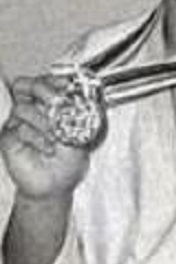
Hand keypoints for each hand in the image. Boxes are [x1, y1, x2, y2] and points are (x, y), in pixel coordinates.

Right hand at [0, 75, 88, 198]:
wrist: (56, 185)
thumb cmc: (68, 159)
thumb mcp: (79, 132)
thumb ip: (74, 114)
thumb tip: (72, 93)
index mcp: (48, 104)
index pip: (45, 81)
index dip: (53, 79)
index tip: (66, 83)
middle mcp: (32, 109)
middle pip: (27, 85)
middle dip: (44, 91)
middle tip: (57, 102)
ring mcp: (18, 122)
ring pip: (23, 108)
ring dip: (44, 122)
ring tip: (57, 137)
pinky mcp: (8, 138)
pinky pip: (18, 129)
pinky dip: (36, 138)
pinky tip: (48, 148)